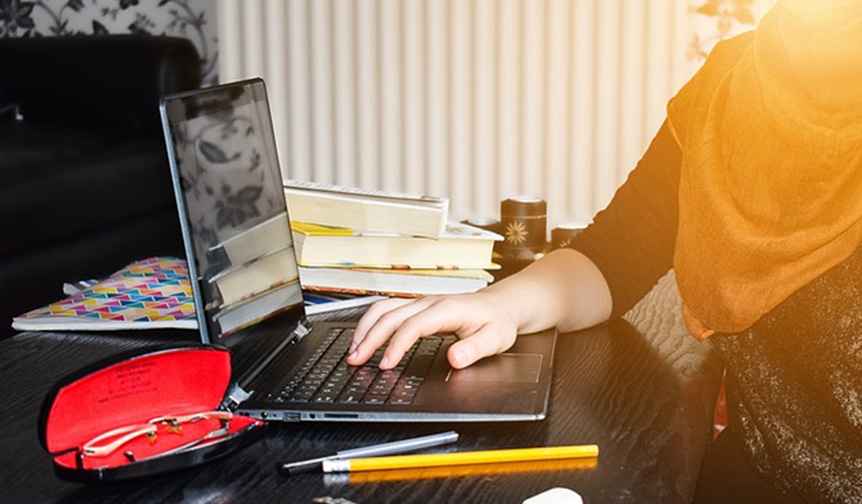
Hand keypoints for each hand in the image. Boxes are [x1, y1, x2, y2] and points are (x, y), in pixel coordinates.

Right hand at [347, 292, 518, 369]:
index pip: (413, 326)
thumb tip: (454, 357)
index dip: (396, 345)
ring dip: (365, 328)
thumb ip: (474, 349)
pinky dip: (371, 322)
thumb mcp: (495, 339)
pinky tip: (364, 337)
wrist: (501, 305)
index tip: (386, 365)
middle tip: (355, 360)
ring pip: (384, 309)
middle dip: (370, 338)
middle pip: (390, 316)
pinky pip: (387, 309)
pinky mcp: (417, 306)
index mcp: (446, 310)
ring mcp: (421, 302)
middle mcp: (429, 303)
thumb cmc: (497, 322)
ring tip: (353, 350)